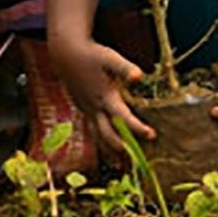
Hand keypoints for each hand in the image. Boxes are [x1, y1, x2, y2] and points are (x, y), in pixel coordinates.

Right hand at [51, 37, 154, 152]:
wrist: (65, 52)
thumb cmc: (91, 53)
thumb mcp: (109, 58)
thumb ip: (125, 68)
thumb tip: (139, 76)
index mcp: (104, 97)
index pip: (123, 118)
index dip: (137, 128)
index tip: (152, 135)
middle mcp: (94, 106)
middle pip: (107, 134)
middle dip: (121, 148)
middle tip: (136, 160)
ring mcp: (86, 108)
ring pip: (98, 134)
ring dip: (109, 149)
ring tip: (120, 164)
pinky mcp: (82, 106)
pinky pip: (92, 127)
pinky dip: (102, 137)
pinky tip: (107, 144)